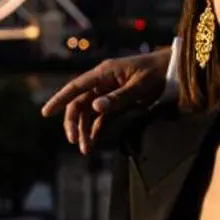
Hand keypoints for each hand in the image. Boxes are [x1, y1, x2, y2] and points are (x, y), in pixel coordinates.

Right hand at [41, 51, 172, 153]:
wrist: (173, 70)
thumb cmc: (157, 73)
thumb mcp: (140, 86)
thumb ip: (118, 97)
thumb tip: (95, 107)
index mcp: (104, 73)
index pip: (76, 87)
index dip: (59, 99)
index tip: (45, 113)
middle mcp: (102, 82)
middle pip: (79, 103)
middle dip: (73, 123)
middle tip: (74, 142)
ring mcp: (108, 92)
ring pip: (88, 113)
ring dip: (84, 130)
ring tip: (85, 149)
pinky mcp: (117, 102)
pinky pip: (101, 117)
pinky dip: (95, 129)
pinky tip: (93, 142)